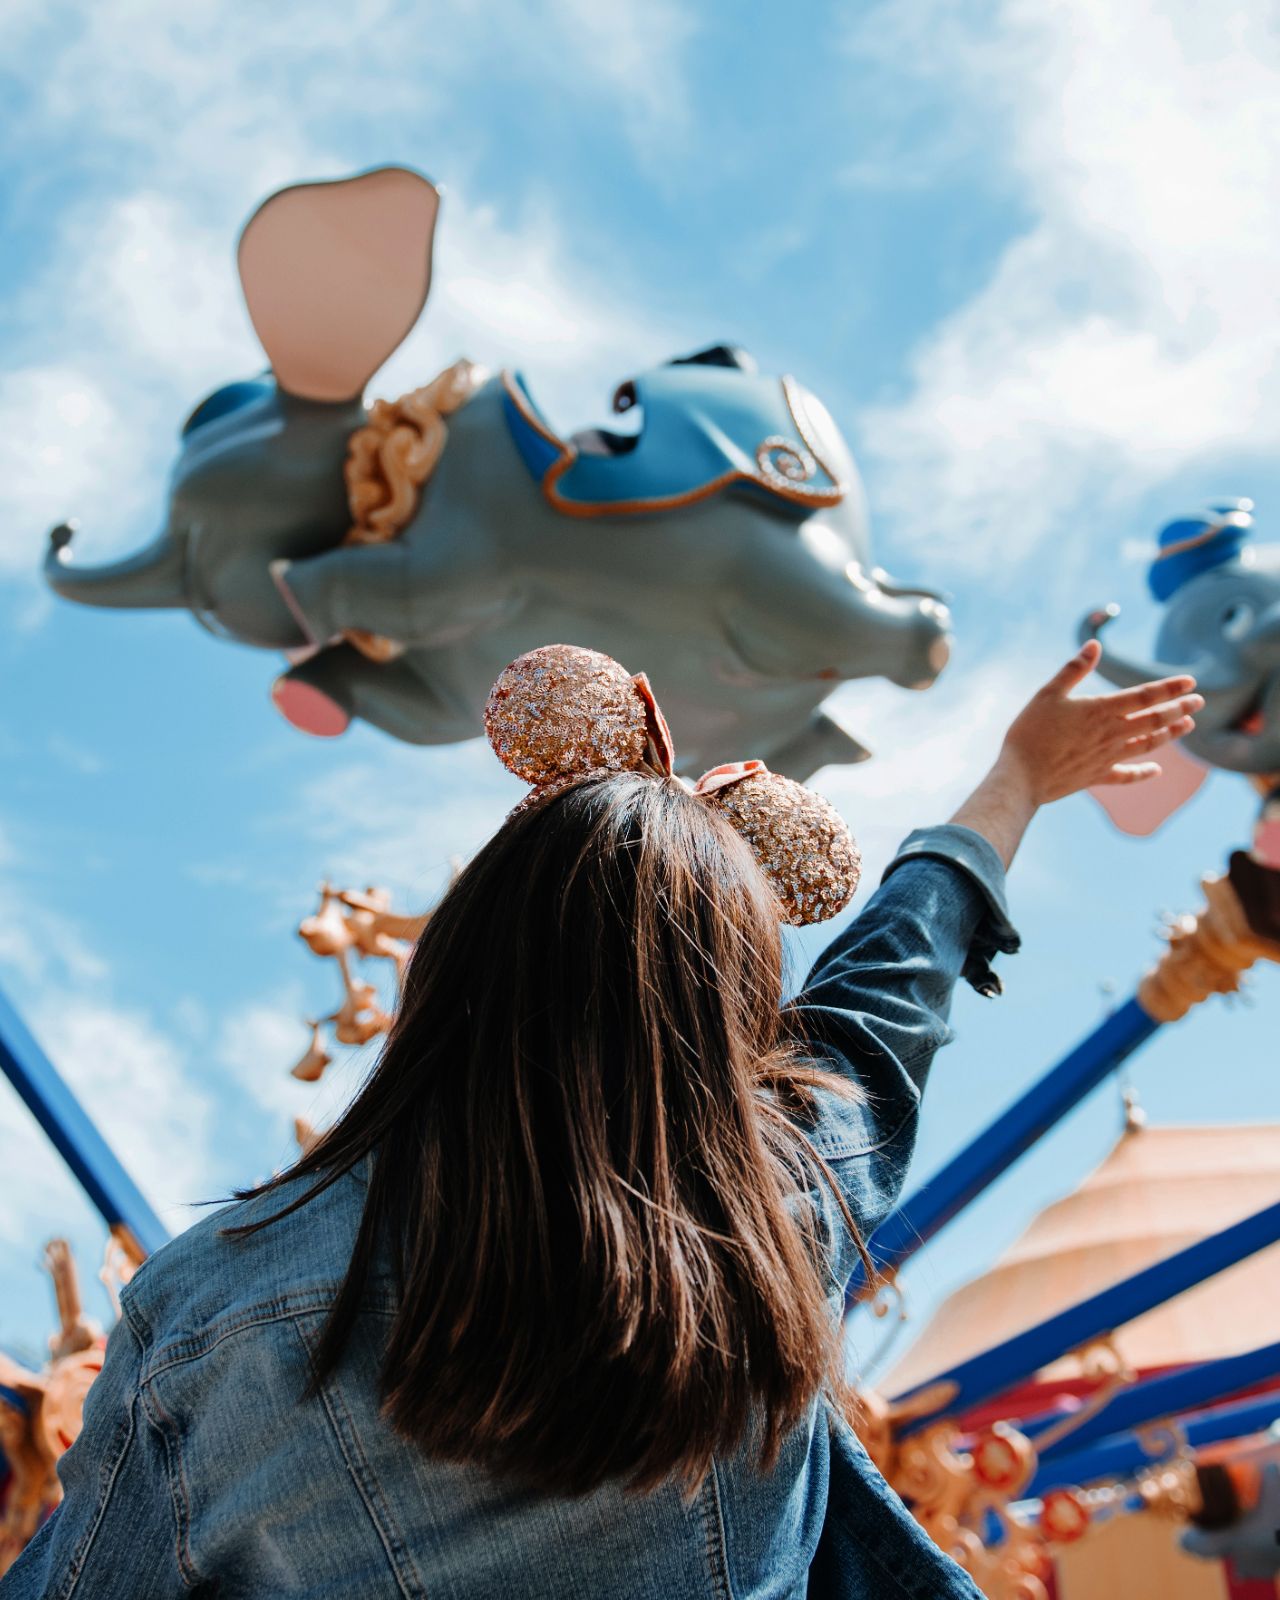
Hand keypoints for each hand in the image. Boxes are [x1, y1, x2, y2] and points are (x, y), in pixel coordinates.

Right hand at [949, 640, 1201, 867]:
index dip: (1169, 688)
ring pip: (1147, 744)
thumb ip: (1073, 669)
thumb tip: (1093, 645)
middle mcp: (1110, 734)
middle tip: (1199, 701)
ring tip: (1188, 725)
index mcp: (1100, 710)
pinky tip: (1157, 770)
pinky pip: (1127, 775)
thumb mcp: (1047, 693)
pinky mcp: (1097, 776)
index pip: (1144, 696)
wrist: (1021, 777)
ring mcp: (1107, 757)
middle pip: (1154, 720)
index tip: (1190, 681)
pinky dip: (1144, 773)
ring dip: (1170, 734)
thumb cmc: (1030, 732)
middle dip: (1179, 709)